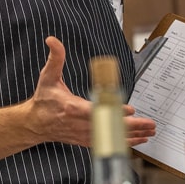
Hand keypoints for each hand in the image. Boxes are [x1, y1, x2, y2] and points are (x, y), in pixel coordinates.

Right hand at [33, 37, 155, 147]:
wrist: (34, 124)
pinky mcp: (86, 140)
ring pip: (111, 137)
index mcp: (72, 107)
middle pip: (110, 127)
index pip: (96, 111)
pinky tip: (138, 139)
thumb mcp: (47, 77)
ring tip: (150, 132)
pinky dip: (123, 142)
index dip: (113, 112)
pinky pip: (108, 143)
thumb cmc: (43, 101)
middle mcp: (80, 124)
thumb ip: (55, 58)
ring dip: (132, 135)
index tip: (130, 110)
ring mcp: (84, 134)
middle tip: (150, 123)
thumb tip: (52, 40)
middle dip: (132, 126)